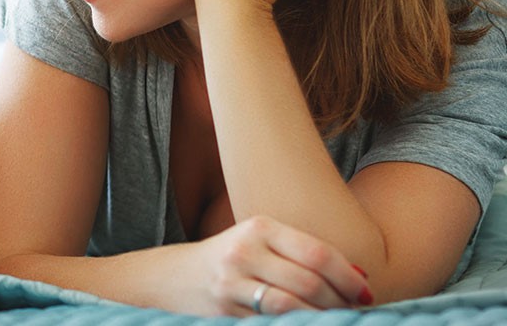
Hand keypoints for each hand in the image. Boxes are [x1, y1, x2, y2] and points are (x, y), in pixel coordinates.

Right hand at [183, 216, 371, 315]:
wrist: (177, 277)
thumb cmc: (235, 259)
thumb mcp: (263, 243)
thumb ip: (304, 255)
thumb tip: (360, 277)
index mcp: (260, 227)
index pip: (317, 253)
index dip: (348, 277)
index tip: (366, 293)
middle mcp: (244, 252)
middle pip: (309, 283)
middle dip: (340, 303)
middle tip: (355, 311)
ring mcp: (232, 283)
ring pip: (292, 308)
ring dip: (322, 318)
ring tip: (334, 320)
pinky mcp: (225, 311)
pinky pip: (272, 323)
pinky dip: (297, 325)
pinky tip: (307, 324)